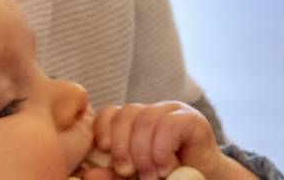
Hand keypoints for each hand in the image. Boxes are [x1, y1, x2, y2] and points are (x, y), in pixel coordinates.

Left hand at [78, 102, 240, 179]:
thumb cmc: (167, 178)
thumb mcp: (136, 175)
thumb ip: (115, 173)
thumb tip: (91, 173)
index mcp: (135, 121)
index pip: (111, 112)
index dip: (103, 129)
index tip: (104, 151)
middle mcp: (152, 111)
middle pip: (127, 114)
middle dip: (123, 146)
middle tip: (127, 172)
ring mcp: (172, 111)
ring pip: (146, 120)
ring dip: (144, 153)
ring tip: (150, 175)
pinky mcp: (192, 119)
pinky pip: (169, 125)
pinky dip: (162, 149)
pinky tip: (165, 167)